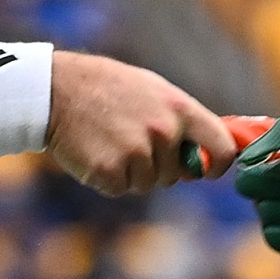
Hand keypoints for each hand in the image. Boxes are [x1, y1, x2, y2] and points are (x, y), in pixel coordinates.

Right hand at [45, 51, 234, 194]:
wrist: (57, 89)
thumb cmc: (109, 89)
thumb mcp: (154, 90)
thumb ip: (183, 120)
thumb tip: (208, 153)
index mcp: (180, 109)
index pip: (223, 147)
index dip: (219, 165)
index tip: (209, 170)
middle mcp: (164, 132)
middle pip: (176, 174)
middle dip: (158, 166)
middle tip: (130, 139)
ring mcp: (137, 152)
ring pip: (147, 184)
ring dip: (131, 172)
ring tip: (111, 141)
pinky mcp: (110, 171)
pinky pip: (120, 189)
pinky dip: (108, 179)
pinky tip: (96, 152)